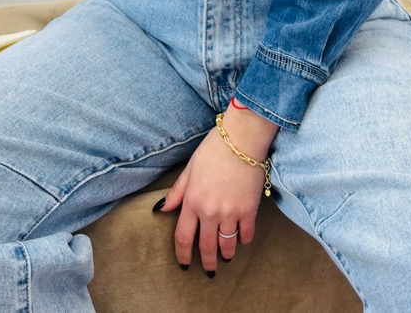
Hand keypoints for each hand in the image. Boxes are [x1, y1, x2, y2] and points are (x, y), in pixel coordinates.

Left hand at [155, 108, 276, 273]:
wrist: (241, 139)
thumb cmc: (213, 149)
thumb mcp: (190, 169)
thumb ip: (177, 192)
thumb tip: (161, 209)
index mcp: (192, 201)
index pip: (183, 237)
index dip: (183, 255)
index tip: (184, 264)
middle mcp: (210, 212)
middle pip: (206, 247)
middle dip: (206, 263)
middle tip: (208, 270)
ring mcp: (231, 212)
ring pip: (227, 245)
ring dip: (226, 254)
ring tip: (226, 257)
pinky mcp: (249, 210)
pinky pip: (246, 234)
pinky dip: (243, 240)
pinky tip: (241, 238)